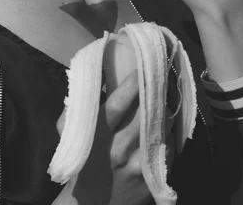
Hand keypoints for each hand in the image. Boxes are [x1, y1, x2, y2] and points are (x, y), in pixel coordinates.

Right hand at [56, 71, 174, 204]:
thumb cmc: (81, 163)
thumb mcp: (70, 133)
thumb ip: (80, 106)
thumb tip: (94, 74)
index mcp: (98, 135)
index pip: (119, 102)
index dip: (133, 82)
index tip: (142, 66)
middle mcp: (119, 148)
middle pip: (146, 111)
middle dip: (156, 90)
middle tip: (162, 73)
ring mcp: (139, 164)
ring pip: (162, 127)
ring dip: (167, 108)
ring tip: (170, 93)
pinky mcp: (154, 176)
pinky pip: (170, 147)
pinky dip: (172, 131)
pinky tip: (171, 120)